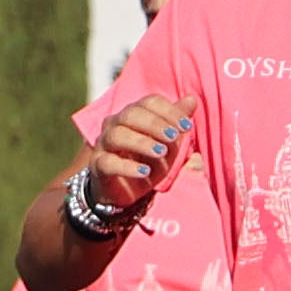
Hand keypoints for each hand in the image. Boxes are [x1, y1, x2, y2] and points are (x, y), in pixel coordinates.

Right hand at [85, 92, 190, 210]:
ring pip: (117, 135)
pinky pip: (108, 162)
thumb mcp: (167, 142)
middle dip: (154, 124)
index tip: (186, 126)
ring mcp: (103, 144)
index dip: (168, 111)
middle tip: (173, 137)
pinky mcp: (98, 165)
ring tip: (161, 152)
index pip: (149, 103)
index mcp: (133, 114)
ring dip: (141, 142)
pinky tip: (145, 172)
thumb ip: (176, 121)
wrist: (125, 190)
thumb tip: (192, 99)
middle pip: (131, 114)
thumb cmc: (148, 160)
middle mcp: (115, 124)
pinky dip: (127, 166)